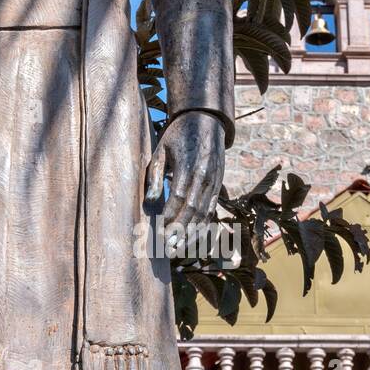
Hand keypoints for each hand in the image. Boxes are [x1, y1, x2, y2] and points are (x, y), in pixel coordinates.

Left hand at [145, 111, 225, 251]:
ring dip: (190, 233)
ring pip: (203, 213)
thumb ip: (155, 174)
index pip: (178, 198)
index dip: (168, 217)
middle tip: (166, 248)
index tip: (157, 231)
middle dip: (179, 231)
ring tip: (177, 249)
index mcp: (189, 166)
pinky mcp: (218, 184)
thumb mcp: (161, 149)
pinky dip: (202, 226)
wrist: (206, 120)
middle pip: (192, 210)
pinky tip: (192, 238)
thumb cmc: (178, 135)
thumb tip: (150, 201)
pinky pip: (211, 209)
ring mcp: (214, 181)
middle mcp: (205, 175)